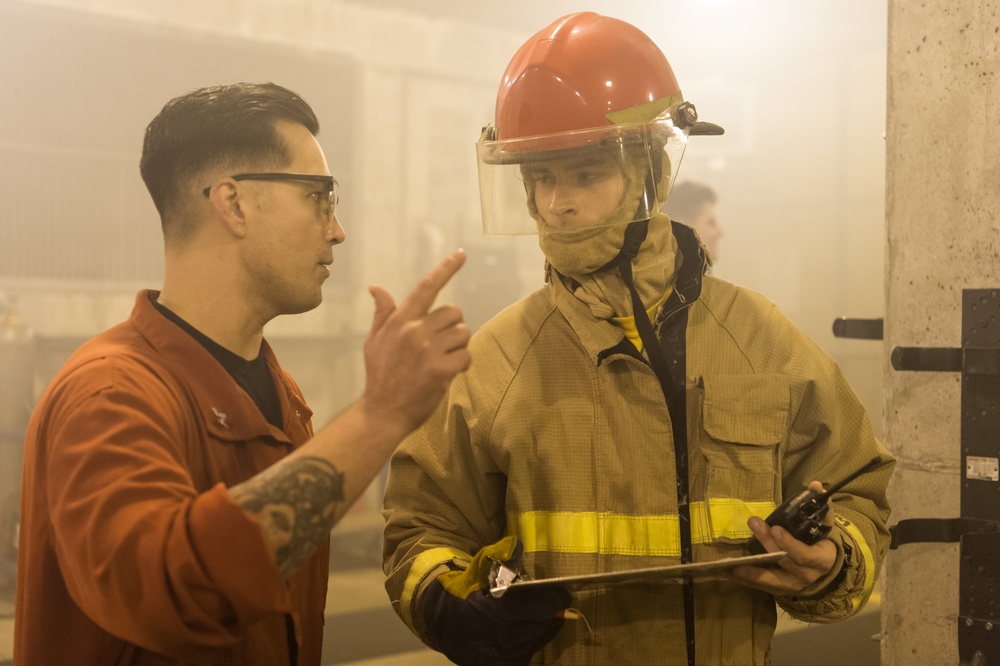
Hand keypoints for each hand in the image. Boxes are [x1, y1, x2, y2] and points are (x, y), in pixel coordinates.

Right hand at [363, 250, 471, 431]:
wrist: (383, 411)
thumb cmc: (380, 375)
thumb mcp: (374, 341)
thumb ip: (383, 313)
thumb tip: (376, 287)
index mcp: (400, 320)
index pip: (426, 287)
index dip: (446, 268)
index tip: (462, 254)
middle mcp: (415, 330)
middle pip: (454, 312)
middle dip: (452, 327)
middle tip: (440, 345)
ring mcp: (429, 349)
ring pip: (463, 333)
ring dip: (458, 346)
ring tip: (441, 360)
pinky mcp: (441, 369)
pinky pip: (466, 355)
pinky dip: (462, 364)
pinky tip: (447, 373)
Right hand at [422, 537, 570, 665]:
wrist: (439, 617)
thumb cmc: (463, 588)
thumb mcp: (478, 566)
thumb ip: (499, 556)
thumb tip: (516, 545)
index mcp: (486, 611)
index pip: (528, 610)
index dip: (550, 604)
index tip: (565, 596)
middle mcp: (490, 637)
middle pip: (532, 629)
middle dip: (549, 617)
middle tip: (560, 607)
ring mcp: (491, 656)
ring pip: (529, 645)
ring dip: (543, 632)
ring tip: (550, 618)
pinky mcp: (491, 665)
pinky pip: (521, 658)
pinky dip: (531, 645)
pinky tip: (534, 632)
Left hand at [732, 481, 838, 595]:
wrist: (822, 566)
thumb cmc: (819, 541)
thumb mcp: (824, 525)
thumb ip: (821, 507)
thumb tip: (816, 485)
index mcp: (821, 560)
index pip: (806, 554)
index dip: (790, 543)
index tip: (775, 528)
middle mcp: (807, 576)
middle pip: (785, 561)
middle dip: (768, 543)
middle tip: (754, 524)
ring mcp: (792, 585)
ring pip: (771, 579)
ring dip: (751, 572)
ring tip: (732, 565)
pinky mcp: (779, 589)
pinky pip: (761, 586)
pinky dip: (746, 580)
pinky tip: (727, 574)